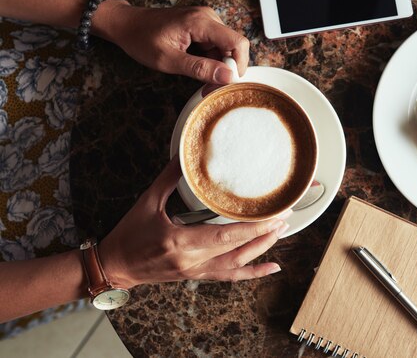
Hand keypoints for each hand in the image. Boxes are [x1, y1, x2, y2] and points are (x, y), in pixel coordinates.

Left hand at [93, 0, 248, 83]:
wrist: (126, 24)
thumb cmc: (142, 39)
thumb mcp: (169, 60)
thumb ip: (200, 69)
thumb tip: (227, 76)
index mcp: (200, 22)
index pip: (238, 42)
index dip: (238, 65)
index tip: (227, 82)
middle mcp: (207, 17)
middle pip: (234, 46)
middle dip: (226, 69)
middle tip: (210, 87)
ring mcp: (206, 20)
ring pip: (226, 48)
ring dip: (218, 66)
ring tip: (201, 80)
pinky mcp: (202, 26)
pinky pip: (216, 46)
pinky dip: (211, 61)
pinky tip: (198, 68)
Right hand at [98, 157, 289, 287]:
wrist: (115, 266)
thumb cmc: (129, 234)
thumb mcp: (147, 201)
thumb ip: (168, 178)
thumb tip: (182, 156)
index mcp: (180, 241)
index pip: (226, 236)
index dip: (253, 227)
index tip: (273, 214)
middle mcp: (192, 261)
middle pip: (237, 249)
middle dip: (264, 233)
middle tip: (285, 216)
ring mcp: (196, 271)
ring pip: (237, 264)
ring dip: (262, 249)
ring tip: (281, 232)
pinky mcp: (196, 276)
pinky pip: (230, 277)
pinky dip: (252, 273)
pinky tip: (271, 267)